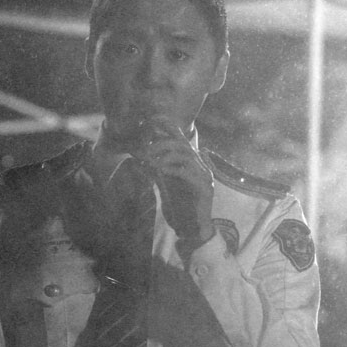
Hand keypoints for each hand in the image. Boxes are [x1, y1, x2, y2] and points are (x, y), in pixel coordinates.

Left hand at [136, 119, 214, 241]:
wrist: (194, 228)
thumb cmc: (181, 207)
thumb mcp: (166, 184)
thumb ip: (159, 170)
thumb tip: (142, 158)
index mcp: (192, 163)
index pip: (181, 139)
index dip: (169, 126)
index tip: (152, 119)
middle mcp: (201, 166)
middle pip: (182, 144)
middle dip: (161, 144)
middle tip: (145, 151)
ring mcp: (205, 176)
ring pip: (185, 155)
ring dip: (165, 155)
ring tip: (151, 162)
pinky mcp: (204, 187)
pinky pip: (187, 171)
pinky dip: (172, 168)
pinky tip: (161, 170)